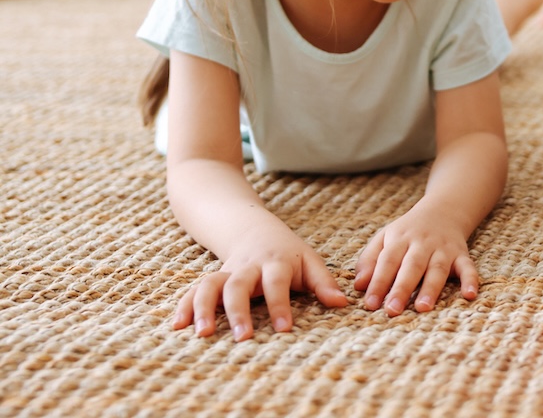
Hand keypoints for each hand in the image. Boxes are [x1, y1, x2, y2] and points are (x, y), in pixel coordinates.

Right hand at [173, 230, 347, 340]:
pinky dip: (185, 306)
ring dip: (205, 308)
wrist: (253, 228)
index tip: (285, 330)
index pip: (277, 283)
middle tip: (242, 338)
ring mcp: (227, 272)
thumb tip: (342, 304)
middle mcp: (248, 267)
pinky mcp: (212, 279)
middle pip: (239, 284)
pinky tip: (177, 326)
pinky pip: (195, 290)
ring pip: (211, 285)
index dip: (280, 306)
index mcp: (276, 262)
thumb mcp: (310, 260)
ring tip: (202, 333)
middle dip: (239, 311)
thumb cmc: (288, 253)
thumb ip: (324, 282)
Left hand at [354, 203, 478, 314]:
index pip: (387, 261)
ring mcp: (444, 249)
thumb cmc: (408, 232)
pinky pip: (468, 267)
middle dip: (402, 288)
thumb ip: (369, 260)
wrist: (443, 211)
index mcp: (400, 239)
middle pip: (412, 266)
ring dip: (431, 288)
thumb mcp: (385, 238)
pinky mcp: (461, 254)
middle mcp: (423, 243)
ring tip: (422, 308)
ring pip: (437, 269)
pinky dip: (470, 280)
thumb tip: (359, 286)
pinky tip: (469, 295)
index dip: (378, 282)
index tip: (370, 304)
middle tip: (392, 310)